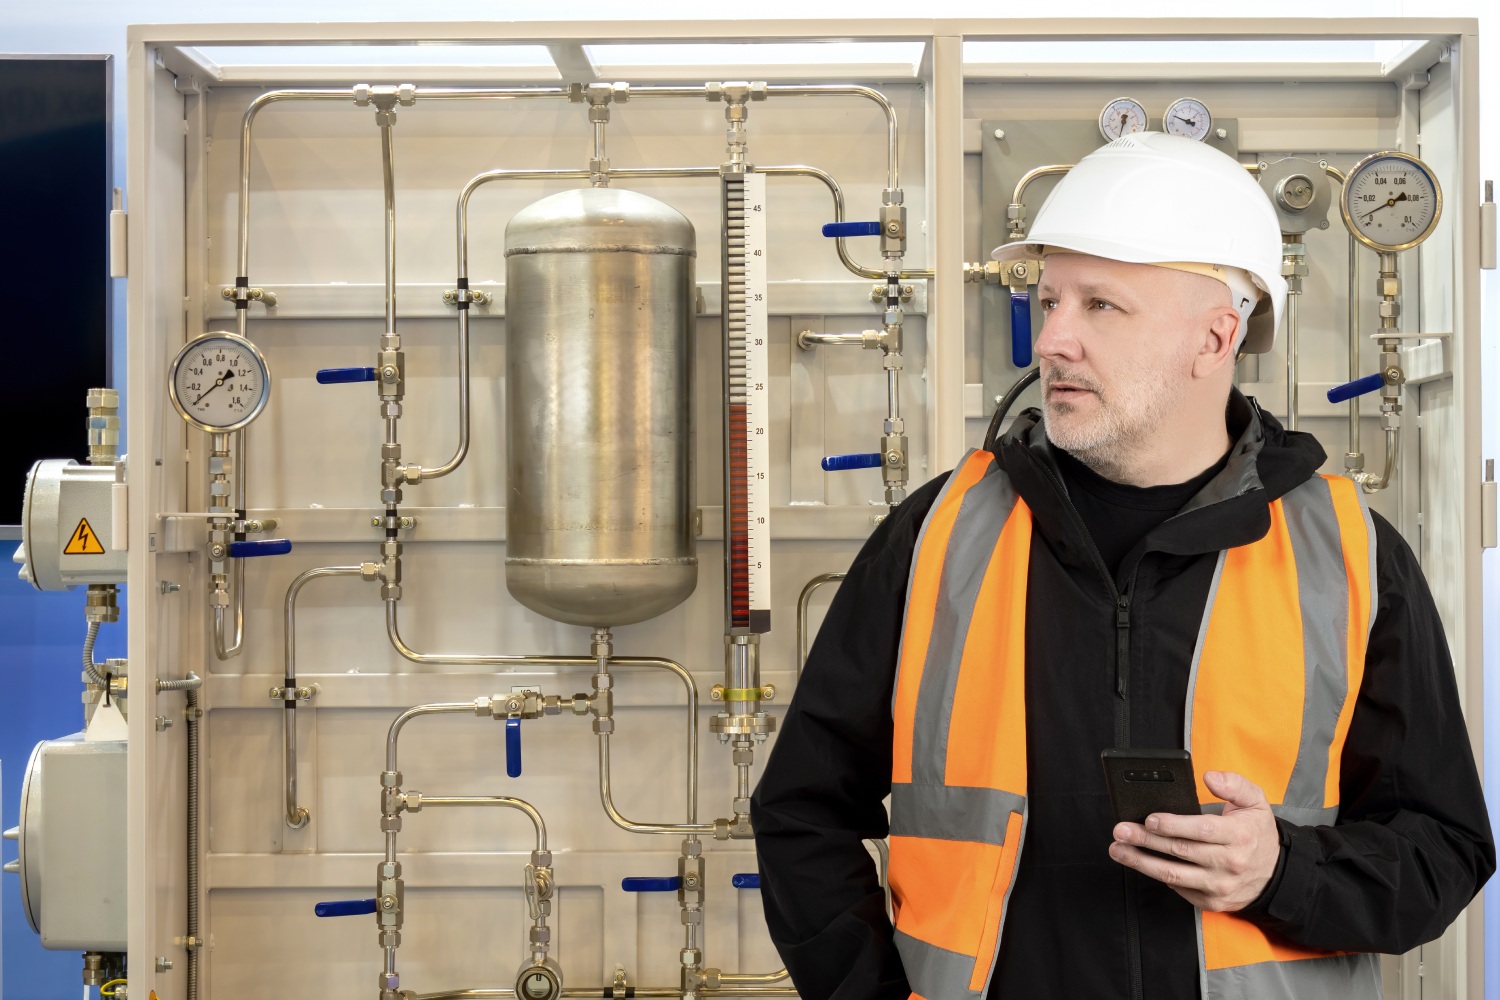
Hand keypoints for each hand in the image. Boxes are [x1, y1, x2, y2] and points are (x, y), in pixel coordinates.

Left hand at [1107, 770, 1280, 911]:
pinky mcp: (1211, 901)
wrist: (1276, 874)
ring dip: (1141, 862)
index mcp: (1239, 836)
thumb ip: (1234, 784)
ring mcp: (1220, 886)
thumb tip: (1209, 777)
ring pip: (1173, 875)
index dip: (1173, 825)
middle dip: (1146, 840)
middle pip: (1180, 851)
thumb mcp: (1255, 801)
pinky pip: (1179, 889)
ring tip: (1119, 849)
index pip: (1201, 830)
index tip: (1149, 819)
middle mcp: (1230, 863)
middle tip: (1121, 830)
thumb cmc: (1257, 833)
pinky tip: (1142, 863)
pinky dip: (1158, 876)